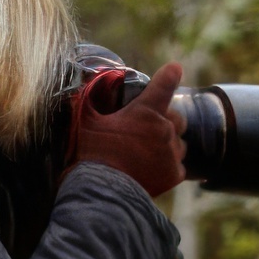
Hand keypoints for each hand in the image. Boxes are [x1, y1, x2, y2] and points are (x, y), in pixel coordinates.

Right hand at [73, 61, 186, 196]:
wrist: (104, 191)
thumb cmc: (90, 154)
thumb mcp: (85, 121)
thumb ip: (88, 101)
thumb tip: (78, 85)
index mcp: (145, 113)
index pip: (162, 87)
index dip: (169, 76)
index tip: (176, 68)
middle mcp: (164, 131)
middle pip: (178, 119)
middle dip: (167, 119)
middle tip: (149, 126)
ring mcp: (172, 154)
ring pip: (179, 143)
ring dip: (169, 143)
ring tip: (148, 151)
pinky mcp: (175, 175)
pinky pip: (179, 165)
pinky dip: (169, 164)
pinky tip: (151, 167)